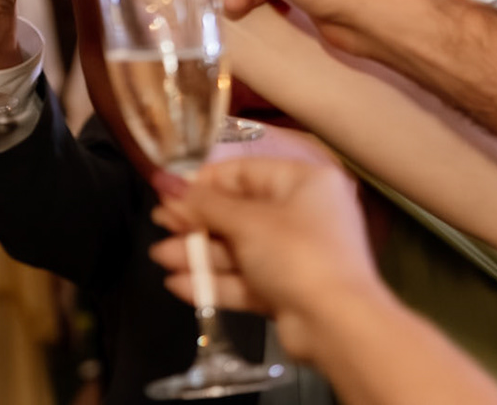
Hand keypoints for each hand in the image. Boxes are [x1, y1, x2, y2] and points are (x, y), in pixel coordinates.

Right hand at [150, 149, 377, 362]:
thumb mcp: (245, 222)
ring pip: (238, 249)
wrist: (336, 325)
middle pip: (238, 213)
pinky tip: (180, 285)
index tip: (169, 191)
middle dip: (196, 223)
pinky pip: (245, 279)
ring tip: (161, 257)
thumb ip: (202, 203)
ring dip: (198, 254)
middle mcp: (303, 215)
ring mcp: (295, 256)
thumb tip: (165, 182)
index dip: (203, 182)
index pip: (244, 172)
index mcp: (304, 182)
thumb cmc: (297, 255)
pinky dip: (215, 281)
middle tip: (160, 224)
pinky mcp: (287, 291)